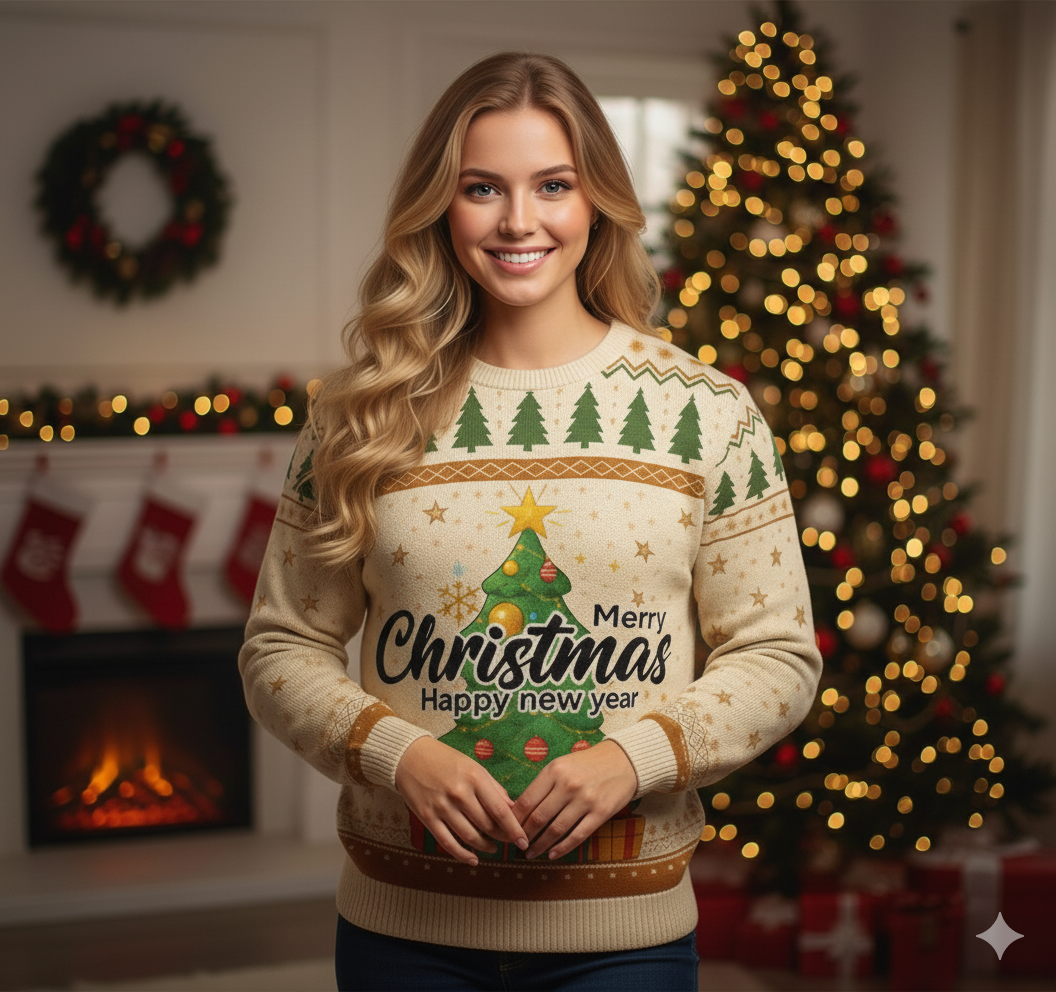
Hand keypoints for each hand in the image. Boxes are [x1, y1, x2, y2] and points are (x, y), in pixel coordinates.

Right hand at [394, 736, 528, 865]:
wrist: (409, 756)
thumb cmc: (445, 759)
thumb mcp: (473, 766)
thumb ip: (493, 787)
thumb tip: (512, 808)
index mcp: (474, 777)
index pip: (500, 810)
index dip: (514, 829)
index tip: (523, 840)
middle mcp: (459, 793)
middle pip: (487, 826)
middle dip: (502, 838)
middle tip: (510, 843)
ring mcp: (442, 807)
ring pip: (470, 837)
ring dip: (485, 847)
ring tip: (493, 848)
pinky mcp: (428, 817)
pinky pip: (448, 842)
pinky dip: (462, 855)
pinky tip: (473, 859)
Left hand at [512, 740, 637, 860]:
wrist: (623, 761)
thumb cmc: (587, 764)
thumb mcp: (562, 765)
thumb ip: (543, 784)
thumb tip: (520, 810)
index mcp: (555, 770)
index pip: (527, 800)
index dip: (514, 819)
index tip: (508, 829)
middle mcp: (569, 784)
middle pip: (539, 817)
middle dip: (525, 835)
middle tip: (517, 845)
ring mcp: (586, 799)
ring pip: (556, 829)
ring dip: (540, 845)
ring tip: (531, 853)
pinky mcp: (601, 813)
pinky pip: (577, 835)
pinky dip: (562, 848)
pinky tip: (552, 854)